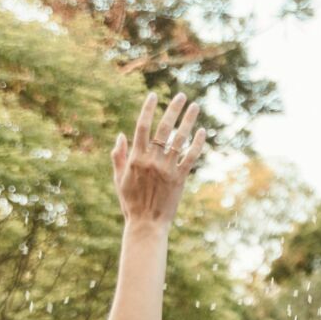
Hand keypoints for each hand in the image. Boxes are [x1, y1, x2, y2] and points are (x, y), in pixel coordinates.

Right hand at [110, 93, 205, 227]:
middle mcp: (152, 161)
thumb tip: (121, 135)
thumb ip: (118, 156)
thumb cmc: (130, 202)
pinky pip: (190, 158)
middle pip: (163, 129)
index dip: (148, 109)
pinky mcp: (180, 179)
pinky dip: (197, 144)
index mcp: (135, 158)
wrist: (146, 224)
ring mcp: (167, 169)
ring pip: (179, 140)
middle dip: (172, 110)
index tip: (153, 95)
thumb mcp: (119, 179)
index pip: (142, 127)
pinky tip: (202, 132)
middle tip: (181, 95)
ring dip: (188, 121)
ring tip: (195, 106)